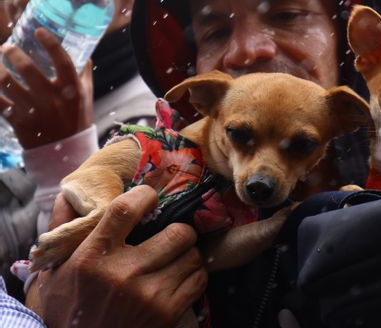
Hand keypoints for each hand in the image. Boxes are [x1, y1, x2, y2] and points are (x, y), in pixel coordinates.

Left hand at [0, 28, 92, 148]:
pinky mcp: (19, 122)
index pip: (63, 61)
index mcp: (72, 91)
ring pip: (7, 84)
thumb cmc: (77, 120)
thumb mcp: (87, 97)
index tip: (39, 32)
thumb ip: (83, 74)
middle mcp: (53, 99)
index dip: (50, 44)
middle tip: (6, 47)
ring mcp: (34, 111)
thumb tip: (84, 52)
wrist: (67, 152)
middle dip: (13, 53)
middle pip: (28, 69)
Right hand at [26, 185, 207, 327]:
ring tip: (176, 258)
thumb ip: (65, 232)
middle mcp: (122, 274)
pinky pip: (198, 280)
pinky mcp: (166, 314)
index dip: (145, 195)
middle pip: (177, 233)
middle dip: (180, 230)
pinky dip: (194, 275)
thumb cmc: (68, 307)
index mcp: (92, 256)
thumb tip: (72, 192)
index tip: (150, 198)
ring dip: (187, 254)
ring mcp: (147, 295)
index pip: (126, 209)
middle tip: (174, 235)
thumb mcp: (55, 270)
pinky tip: (180, 277)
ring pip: (192, 255)